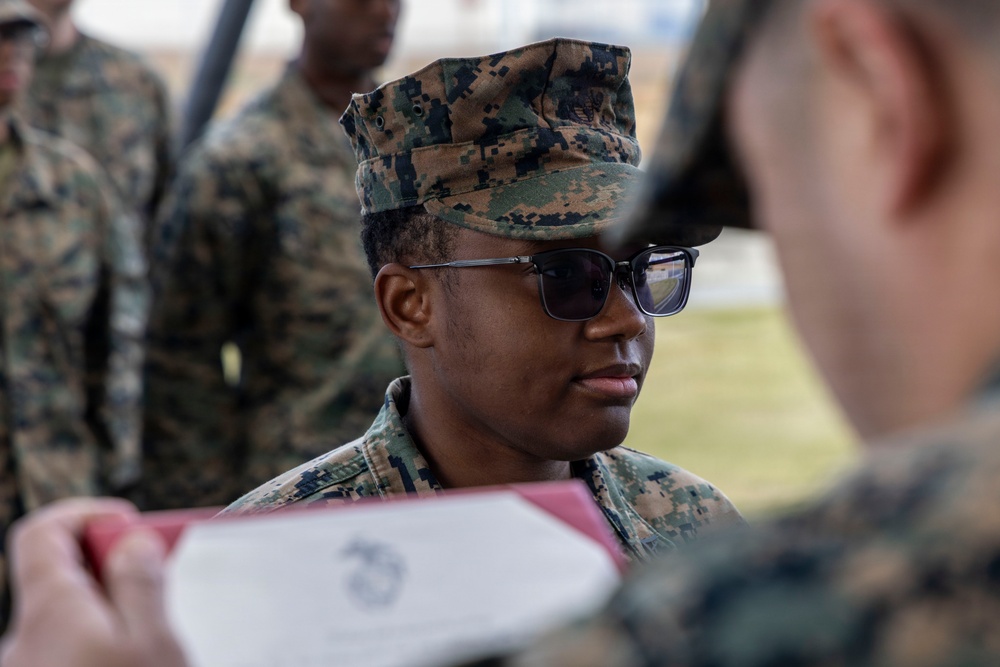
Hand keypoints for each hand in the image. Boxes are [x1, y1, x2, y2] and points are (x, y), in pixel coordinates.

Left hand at [0, 498, 188, 666]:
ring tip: (152, 628)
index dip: (85, 514)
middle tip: (157, 578)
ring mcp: (30, 663)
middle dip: (111, 564)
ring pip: (67, 611)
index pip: (41, 532)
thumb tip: (134, 542)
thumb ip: (141, 585)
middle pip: (61, 572)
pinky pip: (66, 641)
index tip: (130, 524)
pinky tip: (132, 655)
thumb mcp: (152, 643)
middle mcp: (25, 636)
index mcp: (50, 612)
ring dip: (110, 604)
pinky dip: (99, 634)